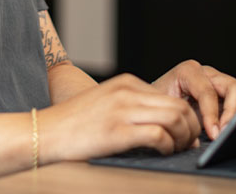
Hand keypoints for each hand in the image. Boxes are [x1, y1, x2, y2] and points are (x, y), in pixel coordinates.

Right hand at [37, 74, 201, 163]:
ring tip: (176, 150)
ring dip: (183, 138)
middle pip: (178, 106)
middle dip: (190, 128)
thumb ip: (132, 107)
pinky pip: (158, 135)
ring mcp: (122, 110)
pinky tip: (162, 153)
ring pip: (174, 119)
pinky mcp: (117, 131)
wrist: (45, 132)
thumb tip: (164, 125)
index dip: (185, 118)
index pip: (171, 97)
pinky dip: (168, 146)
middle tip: (187, 144)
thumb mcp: (106, 104)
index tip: (185, 135)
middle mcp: (127, 92)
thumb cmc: (74, 124)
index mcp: (126, 83)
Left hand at [152, 60, 235, 140]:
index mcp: (189, 71)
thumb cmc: (158, 105)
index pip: (208, 92)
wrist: (157, 104)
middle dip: (233, 112)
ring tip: (230, 132)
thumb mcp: (165, 109)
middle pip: (233, 87)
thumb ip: (179, 117)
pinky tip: (232, 127)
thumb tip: (195, 138)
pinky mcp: (228, 94)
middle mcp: (208, 73)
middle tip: (225, 133)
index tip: (213, 134)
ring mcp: (220, 82)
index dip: (212, 114)